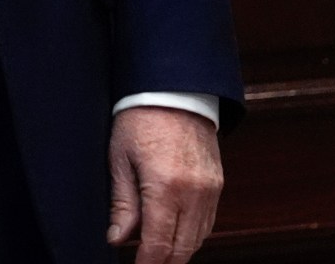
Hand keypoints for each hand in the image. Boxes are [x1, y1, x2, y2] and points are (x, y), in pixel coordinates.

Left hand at [107, 105, 222, 263]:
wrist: (175, 89)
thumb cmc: (141, 117)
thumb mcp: (120, 159)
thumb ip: (122, 203)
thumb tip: (117, 239)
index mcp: (165, 186)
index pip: (158, 245)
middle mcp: (194, 192)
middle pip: (182, 249)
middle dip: (162, 262)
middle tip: (144, 261)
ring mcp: (210, 189)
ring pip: (198, 239)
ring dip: (178, 250)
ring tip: (155, 248)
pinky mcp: (218, 183)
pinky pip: (208, 222)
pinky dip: (192, 234)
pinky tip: (174, 231)